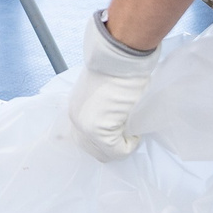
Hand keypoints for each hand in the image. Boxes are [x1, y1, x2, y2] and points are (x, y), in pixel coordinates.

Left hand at [66, 9, 160, 160]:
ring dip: (122, 144)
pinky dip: (131, 144)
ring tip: (132, 128)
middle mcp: (76, 120)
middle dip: (113, 145)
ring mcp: (85, 128)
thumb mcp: (105, 91)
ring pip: (105, 153)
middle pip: (93, 150)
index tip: (122, 129)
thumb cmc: (119, 69)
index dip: (107, 137)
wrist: (121, 59)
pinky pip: (118, 151)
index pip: (86, 138)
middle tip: (129, 133)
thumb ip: (103, 108)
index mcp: (76, 108)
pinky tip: (136, 129)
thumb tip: (116, 122)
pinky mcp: (98, 132)